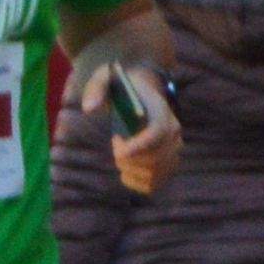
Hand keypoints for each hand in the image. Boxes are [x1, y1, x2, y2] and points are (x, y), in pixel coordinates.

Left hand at [99, 64, 183, 197]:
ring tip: (122, 153)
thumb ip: (97, 89)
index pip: (158, 133)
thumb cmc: (122, 87)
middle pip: (155, 159)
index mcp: (161, 111)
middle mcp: (174, 133)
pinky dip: (135, 182)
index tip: (118, 152)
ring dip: (130, 169)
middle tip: (116, 142)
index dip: (139, 146)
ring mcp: (173, 150)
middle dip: (127, 158)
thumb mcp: (106, 79)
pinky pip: (153, 184)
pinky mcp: (168, 164)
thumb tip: (89, 108)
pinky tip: (126, 168)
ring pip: (154, 174)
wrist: (142, 92)